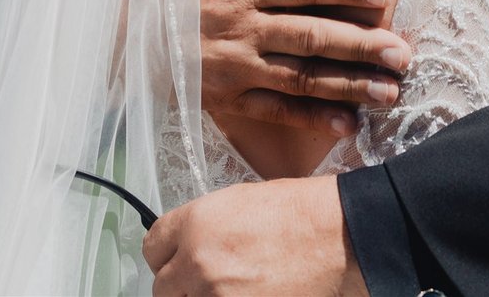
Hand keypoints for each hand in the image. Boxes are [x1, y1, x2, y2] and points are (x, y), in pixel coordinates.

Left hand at [144, 176, 367, 295]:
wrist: (337, 237)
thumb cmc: (299, 213)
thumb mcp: (241, 201)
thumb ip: (204, 227)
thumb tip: (188, 247)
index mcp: (196, 224)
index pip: (151, 247)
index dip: (166, 253)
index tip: (176, 260)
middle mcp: (197, 263)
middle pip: (162, 288)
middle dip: (182, 285)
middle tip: (208, 278)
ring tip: (232, 287)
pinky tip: (248, 293)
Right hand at [200, 0, 410, 134]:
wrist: (108, 34)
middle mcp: (241, 28)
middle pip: (312, 36)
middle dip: (361, 45)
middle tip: (403, 54)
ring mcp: (235, 68)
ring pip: (301, 78)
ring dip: (348, 85)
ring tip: (390, 90)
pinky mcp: (225, 98)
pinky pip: (275, 111)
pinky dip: (311, 119)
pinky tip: (347, 123)